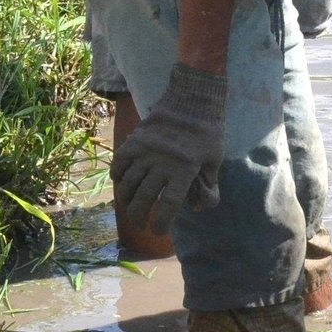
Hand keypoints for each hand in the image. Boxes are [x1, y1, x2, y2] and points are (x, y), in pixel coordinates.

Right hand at [110, 64, 226, 233]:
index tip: (157, 231)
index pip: (168, 205)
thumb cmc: (207, 133)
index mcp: (185, 170)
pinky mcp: (135, 140)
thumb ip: (209, 186)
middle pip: (144, 198)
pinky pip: (119, 163)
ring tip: (128, 208)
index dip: (161, 222)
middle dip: (139, 216)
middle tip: (139, 223)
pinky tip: (120, 184)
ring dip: (125, 200)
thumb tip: (199, 209)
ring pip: (128, 183)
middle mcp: (162, 163)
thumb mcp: (215, 160)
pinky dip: (117, 176)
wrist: (192, 100)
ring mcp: (146, 151)